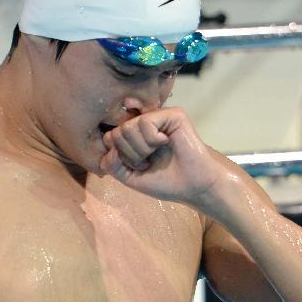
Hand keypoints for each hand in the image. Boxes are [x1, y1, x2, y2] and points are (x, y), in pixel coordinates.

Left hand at [99, 107, 234, 207]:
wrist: (193, 187)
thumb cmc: (166, 182)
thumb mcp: (131, 177)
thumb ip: (112, 165)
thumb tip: (108, 148)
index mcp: (135, 137)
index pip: (109, 137)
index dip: (119, 156)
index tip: (137, 166)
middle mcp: (145, 123)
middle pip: (117, 132)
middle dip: (130, 154)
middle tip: (148, 162)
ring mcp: (158, 117)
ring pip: (129, 127)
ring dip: (141, 149)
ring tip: (156, 155)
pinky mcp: (172, 114)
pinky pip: (146, 122)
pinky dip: (152, 140)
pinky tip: (166, 143)